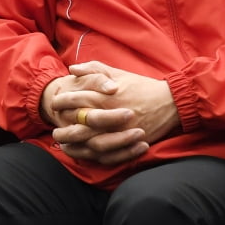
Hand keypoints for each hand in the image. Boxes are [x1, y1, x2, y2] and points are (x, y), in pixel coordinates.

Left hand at [50, 61, 180, 164]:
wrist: (170, 102)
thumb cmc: (142, 86)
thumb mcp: (118, 73)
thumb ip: (94, 69)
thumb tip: (72, 69)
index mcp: (105, 96)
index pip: (75, 99)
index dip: (62, 102)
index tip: (54, 103)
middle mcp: (109, 115)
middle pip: (78, 125)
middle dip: (63, 127)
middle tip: (54, 129)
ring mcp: (118, 132)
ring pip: (88, 143)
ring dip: (73, 144)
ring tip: (63, 143)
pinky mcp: (126, 145)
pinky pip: (104, 155)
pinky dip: (90, 156)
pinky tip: (82, 153)